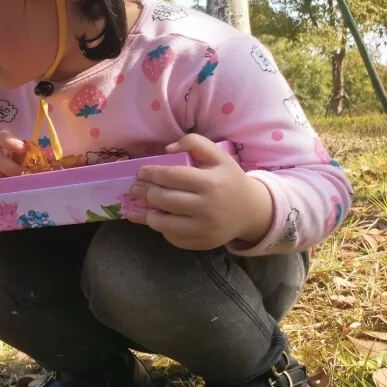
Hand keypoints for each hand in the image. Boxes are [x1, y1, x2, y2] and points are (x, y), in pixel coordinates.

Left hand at [124, 134, 272, 249]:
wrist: (251, 211)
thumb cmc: (229, 180)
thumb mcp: (219, 156)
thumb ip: (195, 143)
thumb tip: (168, 149)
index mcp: (212, 183)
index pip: (172, 176)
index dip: (152, 173)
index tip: (141, 172)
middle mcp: (208, 207)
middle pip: (164, 199)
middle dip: (145, 192)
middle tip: (135, 188)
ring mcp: (205, 228)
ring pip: (163, 223)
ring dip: (147, 214)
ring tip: (141, 206)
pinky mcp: (202, 243)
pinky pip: (173, 237)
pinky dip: (163, 228)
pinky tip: (159, 219)